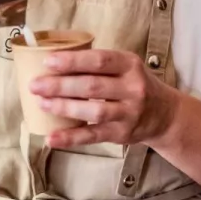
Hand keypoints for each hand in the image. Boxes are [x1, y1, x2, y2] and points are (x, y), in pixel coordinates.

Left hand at [28, 49, 178, 147]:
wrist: (165, 114)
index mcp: (130, 65)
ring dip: (64, 107)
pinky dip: (71, 138)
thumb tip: (55, 62)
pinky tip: (52, 138)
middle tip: (35, 85)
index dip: (73, 61)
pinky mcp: (122, 134)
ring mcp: (128, 113)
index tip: (48, 61)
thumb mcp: (126, 67)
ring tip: (41, 104)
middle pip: (92, 86)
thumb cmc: (136, 85)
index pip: (100, 60)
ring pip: (93, 110)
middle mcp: (132, 88)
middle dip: (60, 85)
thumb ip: (99, 64)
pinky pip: (93, 136)